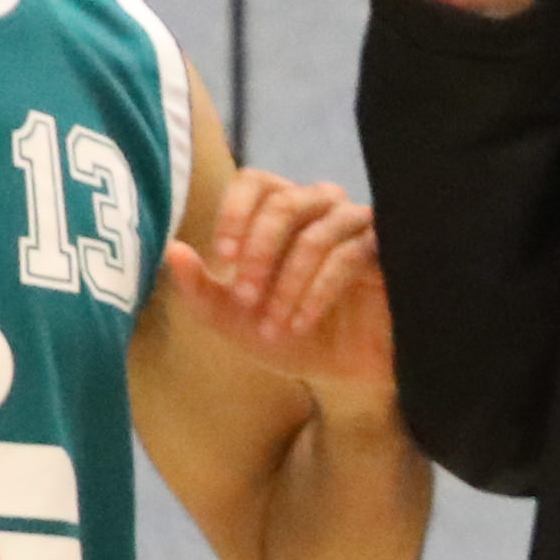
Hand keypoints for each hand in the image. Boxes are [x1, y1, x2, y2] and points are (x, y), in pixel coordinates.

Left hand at [163, 170, 395, 417]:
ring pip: (316, 233)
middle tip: (245, 297)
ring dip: (287, 283)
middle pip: (284, 201)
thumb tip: (172, 249)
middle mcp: (321, 208)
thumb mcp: (234, 321)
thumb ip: (200, 289)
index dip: (235, 212)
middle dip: (259, 251)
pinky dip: (317, 293)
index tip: (222, 259)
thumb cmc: (288, 337)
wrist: (343, 378)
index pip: (255, 181)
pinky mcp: (387, 252)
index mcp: (282, 212)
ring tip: (274, 327)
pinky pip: (348, 257)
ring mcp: (356, 226)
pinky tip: (301, 325)